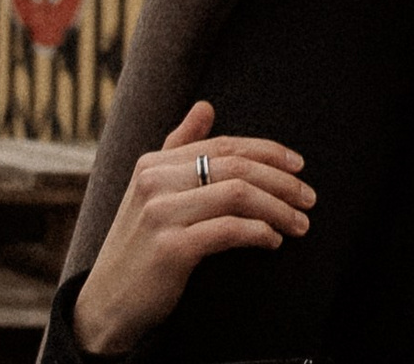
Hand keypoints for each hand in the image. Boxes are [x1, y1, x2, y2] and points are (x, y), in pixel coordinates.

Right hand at [70, 104, 313, 352]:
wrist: (104, 306)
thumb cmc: (137, 249)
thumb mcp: (150, 193)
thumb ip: (178, 148)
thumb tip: (206, 106)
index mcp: (153, 163)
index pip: (223, 144)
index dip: (266, 151)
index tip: (298, 165)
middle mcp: (154, 181)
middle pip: (234, 165)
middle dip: (280, 179)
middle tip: (309, 196)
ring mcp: (160, 213)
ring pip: (237, 194)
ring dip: (278, 208)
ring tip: (300, 222)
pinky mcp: (170, 249)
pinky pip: (228, 229)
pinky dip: (259, 232)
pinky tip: (273, 241)